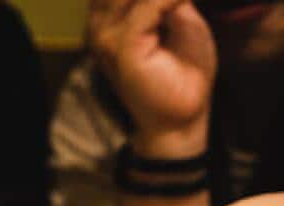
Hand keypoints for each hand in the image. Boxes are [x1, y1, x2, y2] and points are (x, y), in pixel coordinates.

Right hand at [89, 0, 215, 155]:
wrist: (181, 115)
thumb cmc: (182, 72)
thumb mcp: (181, 19)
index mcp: (107, 18)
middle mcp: (99, 25)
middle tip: (181, 2)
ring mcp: (106, 37)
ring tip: (182, 3)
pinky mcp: (121, 47)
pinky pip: (148, 6)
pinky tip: (184, 3)